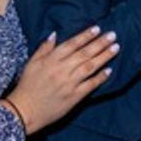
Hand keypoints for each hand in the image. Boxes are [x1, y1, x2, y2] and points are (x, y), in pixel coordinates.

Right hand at [3, 26, 117, 134]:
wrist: (24, 111)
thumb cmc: (27, 86)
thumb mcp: (31, 64)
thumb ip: (44, 48)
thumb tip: (54, 34)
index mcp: (51, 60)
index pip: (71, 44)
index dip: (85, 36)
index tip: (97, 28)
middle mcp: (61, 70)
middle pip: (84, 54)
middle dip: (100, 43)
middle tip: (113, 35)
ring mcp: (69, 84)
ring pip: (90, 67)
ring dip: (104, 57)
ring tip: (115, 48)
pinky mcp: (74, 97)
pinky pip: (90, 85)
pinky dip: (100, 77)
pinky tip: (110, 71)